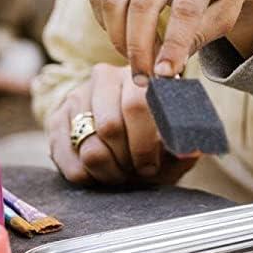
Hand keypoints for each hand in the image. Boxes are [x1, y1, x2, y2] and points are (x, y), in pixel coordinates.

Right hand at [46, 64, 199, 186]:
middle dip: (128, 159)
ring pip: (90, 148)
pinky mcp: (57, 118)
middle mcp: (105, 77)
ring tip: (122, 174)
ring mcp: (78, 96)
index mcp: (140, 75)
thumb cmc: (155, 142)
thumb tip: (195, 150)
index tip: (153, 165)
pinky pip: (69, 160)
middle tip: (139, 172)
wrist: (123, 141)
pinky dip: (89, 177)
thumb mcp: (175, 143)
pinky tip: (101, 174)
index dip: (145, 143)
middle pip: (111, 126)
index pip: (137, 104)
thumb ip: (185, 145)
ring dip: (110, 172)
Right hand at [87, 0, 252, 78]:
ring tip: (138, 60)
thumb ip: (196, 39)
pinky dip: (106, 24)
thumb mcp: (224, 19)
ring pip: (113, 0)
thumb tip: (164, 69)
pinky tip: (126, 38)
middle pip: (142, 4)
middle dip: (139, 48)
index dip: (173, 44)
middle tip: (144, 79)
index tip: (165, 75)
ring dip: (119, 39)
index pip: (185, 8)